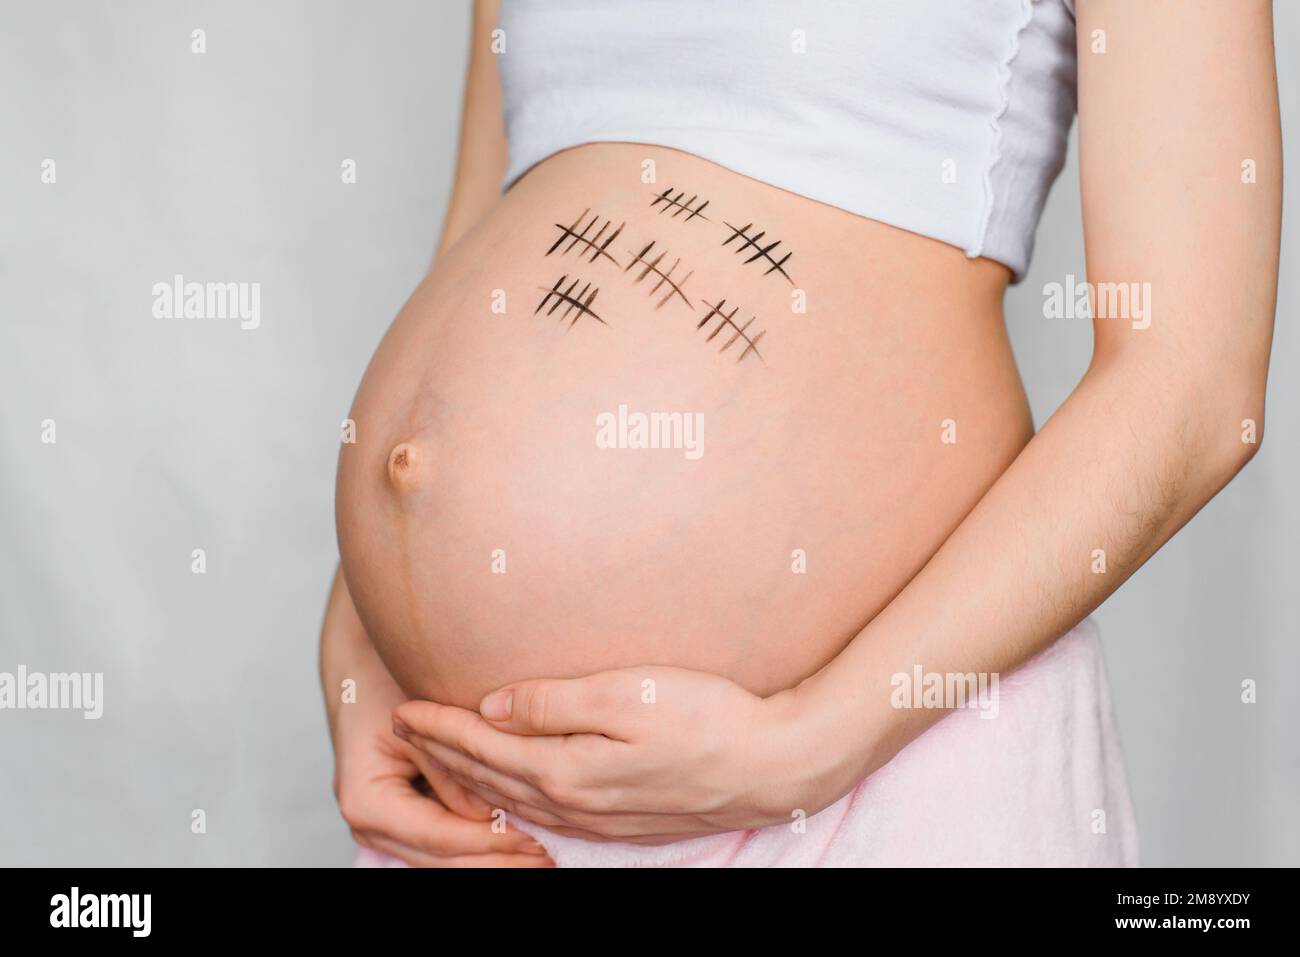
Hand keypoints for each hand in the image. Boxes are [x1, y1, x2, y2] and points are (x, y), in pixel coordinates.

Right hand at [331, 671, 552, 866]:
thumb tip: (491, 814)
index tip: (537, 837)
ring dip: (496, 859)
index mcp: (367, 801)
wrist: (363, 672)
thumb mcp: (422, 720)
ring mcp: (384, 831)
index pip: (439, 835)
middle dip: (499, 859)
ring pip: (447, 861)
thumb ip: (450, 770)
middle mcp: (370, 825)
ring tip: (546, 854)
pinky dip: (483, 847)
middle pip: (444, 859)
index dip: (490, 839)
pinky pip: (446, 847)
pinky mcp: (403, 825)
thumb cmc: (388, 683)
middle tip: (550, 855)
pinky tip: (523, 844)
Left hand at [392, 666, 817, 844]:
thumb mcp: (626, 694)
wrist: (771, 766)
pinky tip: (507, 790)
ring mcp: (597, 817)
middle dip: (442, 752)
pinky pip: (542, 813)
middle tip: (405, 728)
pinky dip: (508, 798)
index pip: (484, 745)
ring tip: (440, 756)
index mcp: (567, 769)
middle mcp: (574, 802)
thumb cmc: (708, 719)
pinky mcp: (619, 819)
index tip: (403, 707)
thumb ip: (552, 702)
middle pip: (489, 778)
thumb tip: (492, 705)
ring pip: (511, 799)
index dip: (440, 726)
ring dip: (469, 778)